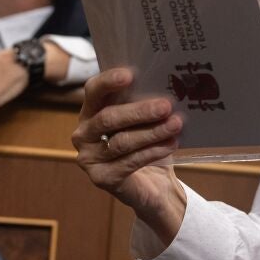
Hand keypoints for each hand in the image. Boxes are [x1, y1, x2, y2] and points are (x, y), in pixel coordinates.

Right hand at [73, 68, 185, 244]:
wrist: (153, 185)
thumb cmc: (147, 144)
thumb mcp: (146, 121)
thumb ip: (147, 103)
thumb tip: (170, 86)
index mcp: (91, 112)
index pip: (93, 91)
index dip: (108, 82)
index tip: (130, 75)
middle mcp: (83, 134)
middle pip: (108, 118)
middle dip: (139, 111)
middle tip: (166, 105)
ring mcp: (89, 158)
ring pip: (121, 141)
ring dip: (152, 132)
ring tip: (176, 124)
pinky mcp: (101, 178)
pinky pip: (129, 162)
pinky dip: (153, 151)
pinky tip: (171, 143)